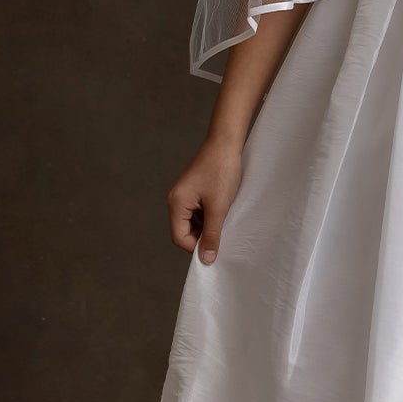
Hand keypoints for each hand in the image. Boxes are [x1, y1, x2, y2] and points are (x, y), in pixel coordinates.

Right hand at [165, 136, 243, 262]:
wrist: (227, 143)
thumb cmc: (221, 171)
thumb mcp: (218, 207)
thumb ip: (211, 234)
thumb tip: (206, 258)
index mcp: (176, 203)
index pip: (179, 237)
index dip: (196, 247)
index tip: (215, 250)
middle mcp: (176, 200)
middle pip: (184, 231)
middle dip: (201, 237)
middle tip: (222, 237)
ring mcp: (184, 195)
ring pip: (193, 222)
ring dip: (207, 226)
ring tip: (225, 222)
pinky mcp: (194, 190)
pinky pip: (198, 212)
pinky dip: (209, 216)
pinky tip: (223, 213)